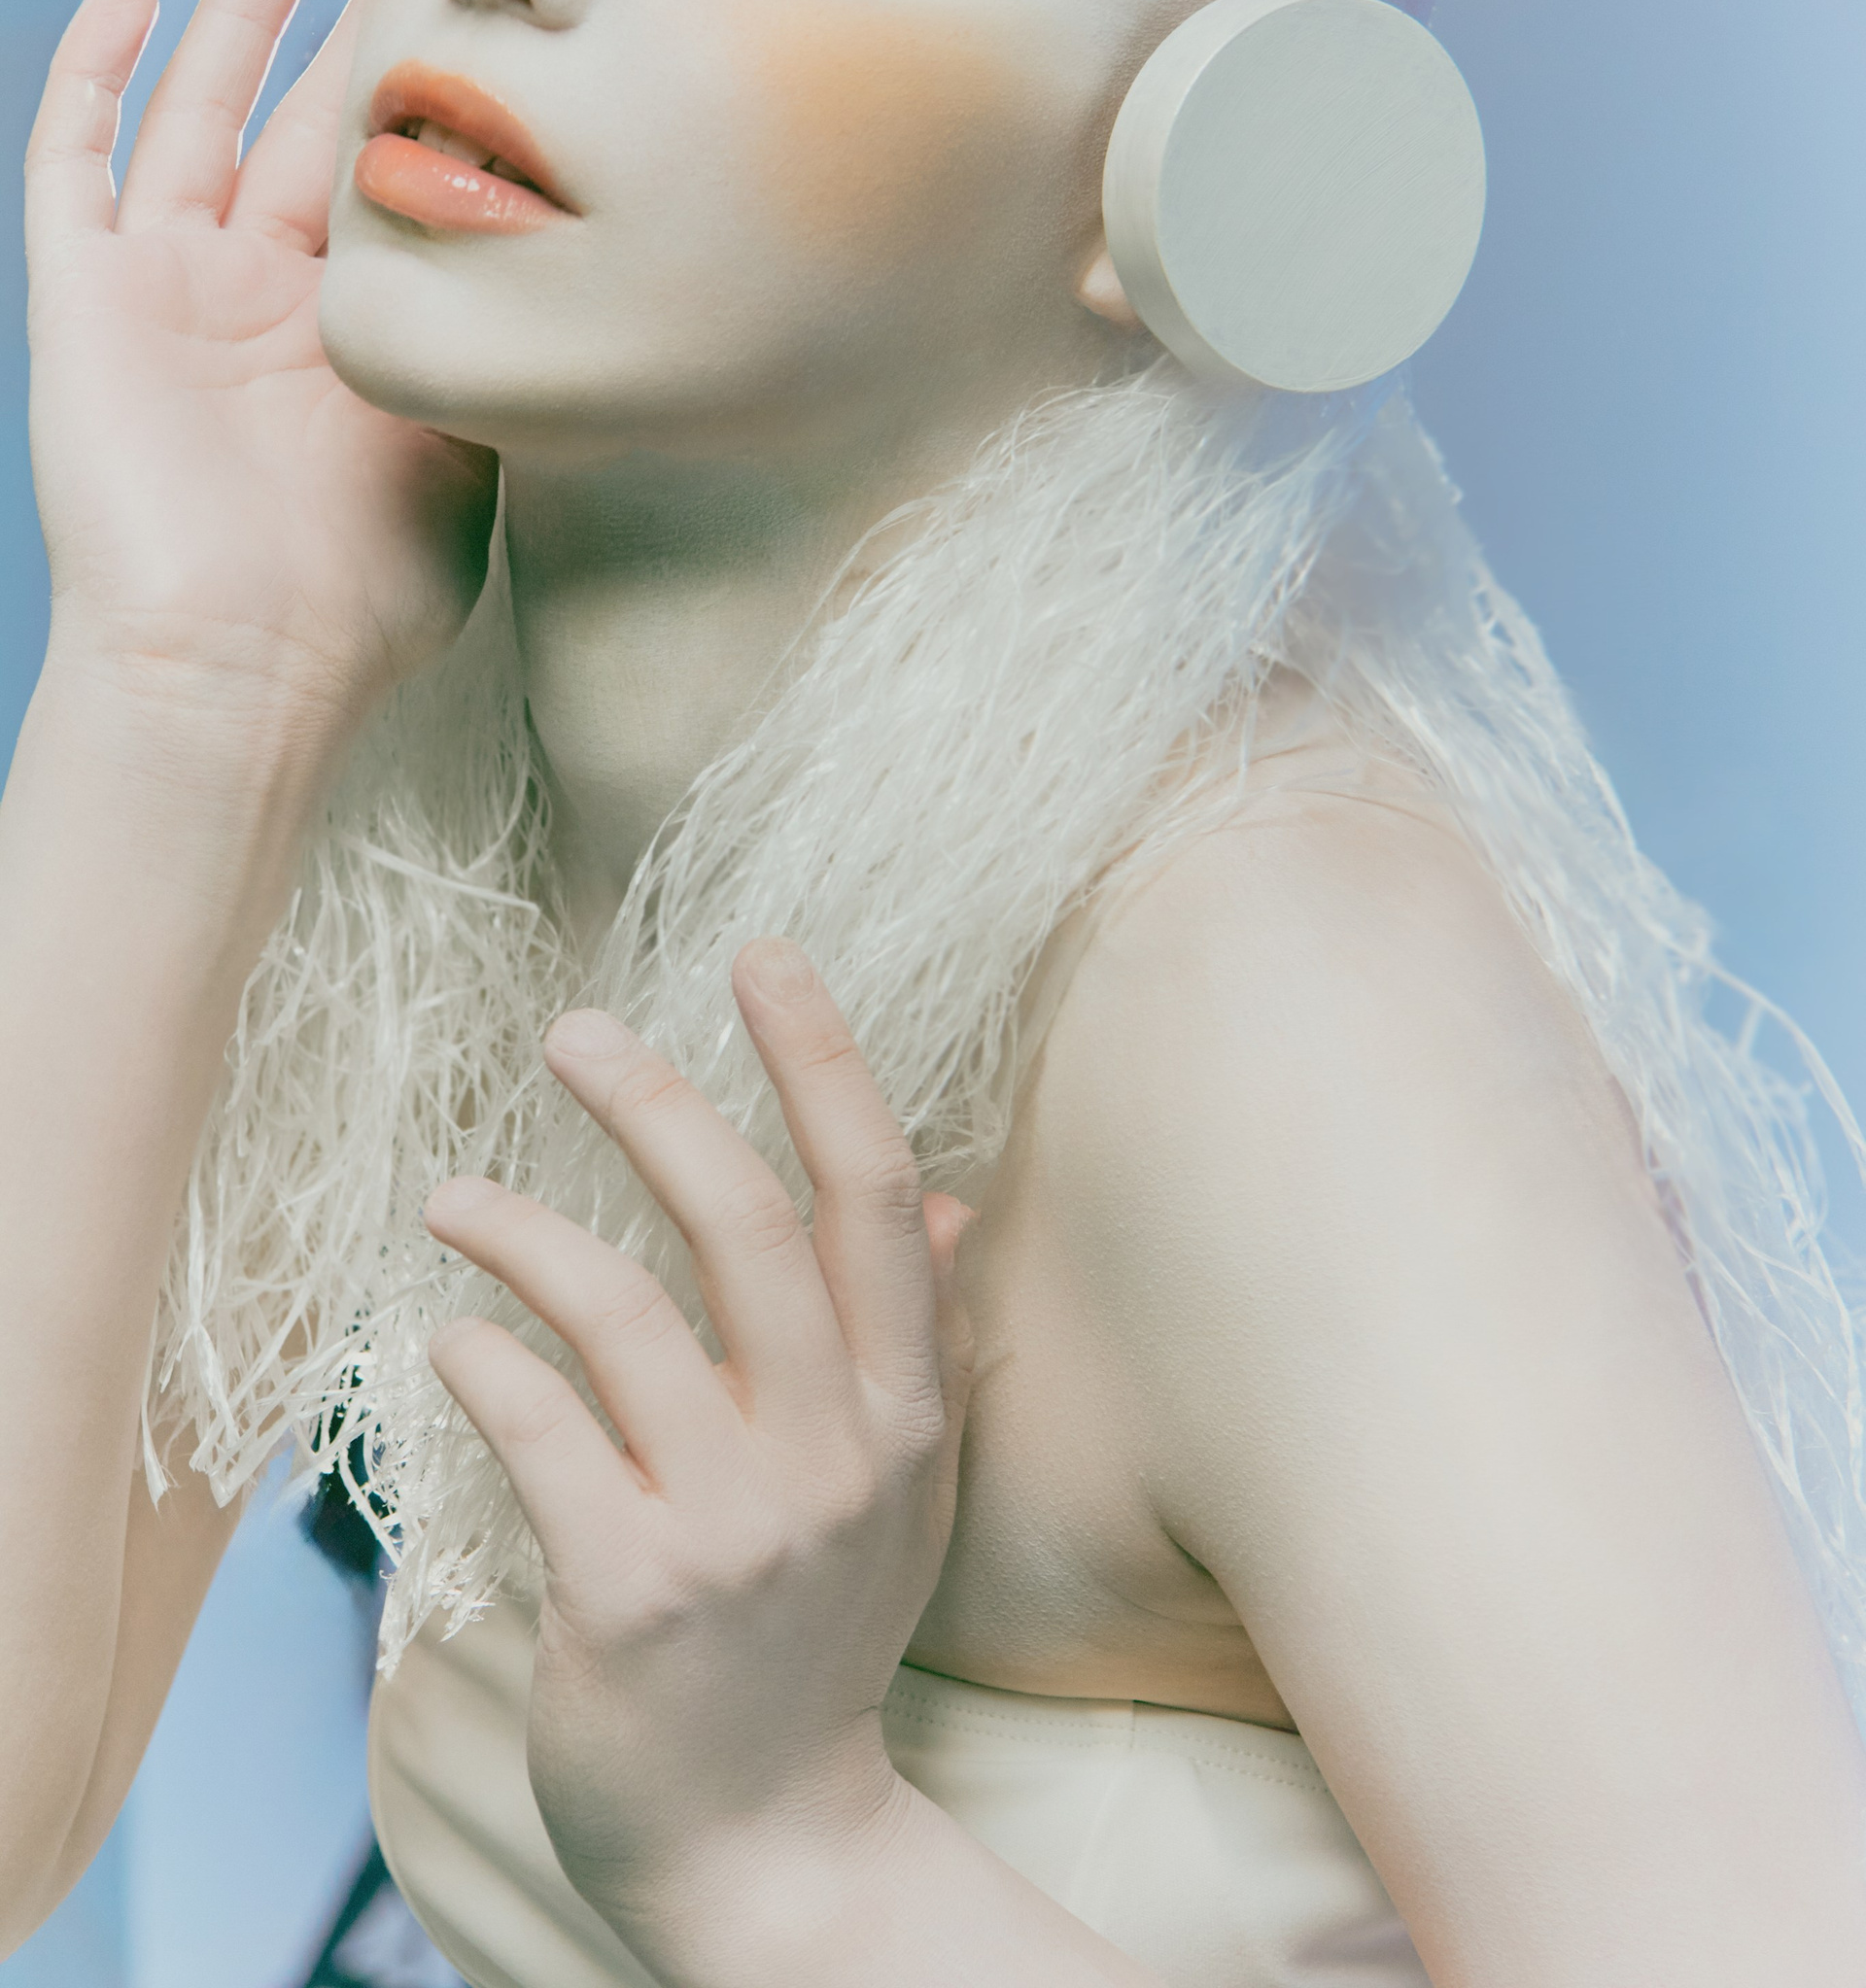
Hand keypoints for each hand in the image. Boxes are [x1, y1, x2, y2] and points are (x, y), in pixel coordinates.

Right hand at [25, 0, 495, 735]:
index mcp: (348, 335)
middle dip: (342, 29)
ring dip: (236, 15)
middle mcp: (258, 301)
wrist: (242, 659)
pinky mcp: (84, 295)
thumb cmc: (359, 588)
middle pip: (300, 124)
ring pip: (198, 113)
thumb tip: (572, 284)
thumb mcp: (466, 452)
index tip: (482, 12)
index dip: (423, 95)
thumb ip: (493, 354)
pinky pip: (74, 159)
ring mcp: (167, 291)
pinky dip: (95, 70)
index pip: (384, 179)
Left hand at [423, 939, 974, 1969]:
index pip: (871, 1196)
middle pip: (745, 1224)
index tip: (763, 954)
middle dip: (656, 1104)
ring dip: (525, 1231)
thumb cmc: (823, 1635)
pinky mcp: (628, 1593)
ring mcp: (734, 1526)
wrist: (770, 1850)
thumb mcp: (902, 1487)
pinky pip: (540, 1430)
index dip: (819, 1062)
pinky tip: (453, 1337)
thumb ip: (921, 1341)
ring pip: (623, 1315)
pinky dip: (486, 1361)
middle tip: (574, 1032)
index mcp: (904, 1409)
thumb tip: (940, 1201)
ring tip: (456, 1197)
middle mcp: (833, 1453)